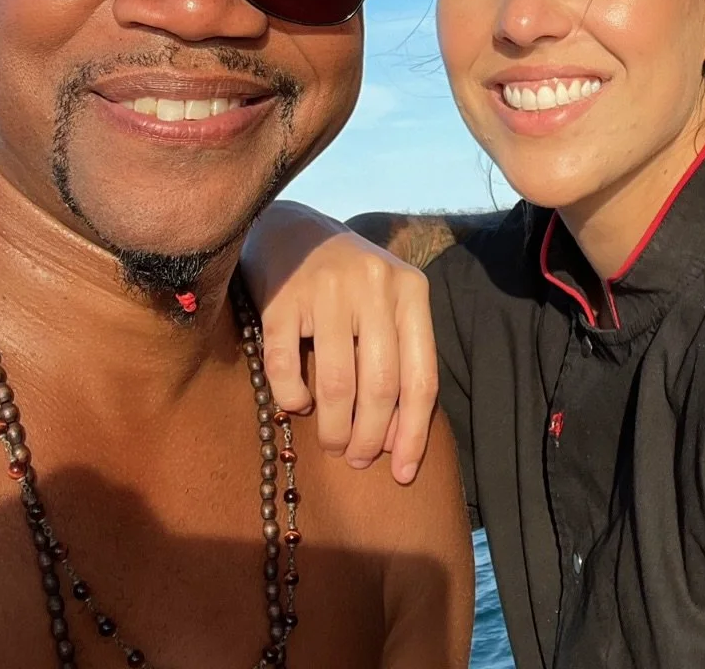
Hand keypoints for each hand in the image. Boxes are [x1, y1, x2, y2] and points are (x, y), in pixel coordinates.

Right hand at [239, 201, 439, 484]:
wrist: (292, 229)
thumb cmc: (349, 283)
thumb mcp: (387, 305)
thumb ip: (399, 360)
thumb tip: (396, 440)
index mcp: (411, 291)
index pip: (422, 377)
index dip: (413, 433)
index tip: (404, 474)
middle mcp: (374, 286)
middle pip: (381, 386)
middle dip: (370, 437)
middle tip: (357, 459)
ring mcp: (327, 290)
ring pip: (337, 383)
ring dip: (334, 428)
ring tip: (333, 443)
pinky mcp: (282, 298)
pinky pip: (286, 367)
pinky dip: (292, 398)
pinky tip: (296, 406)